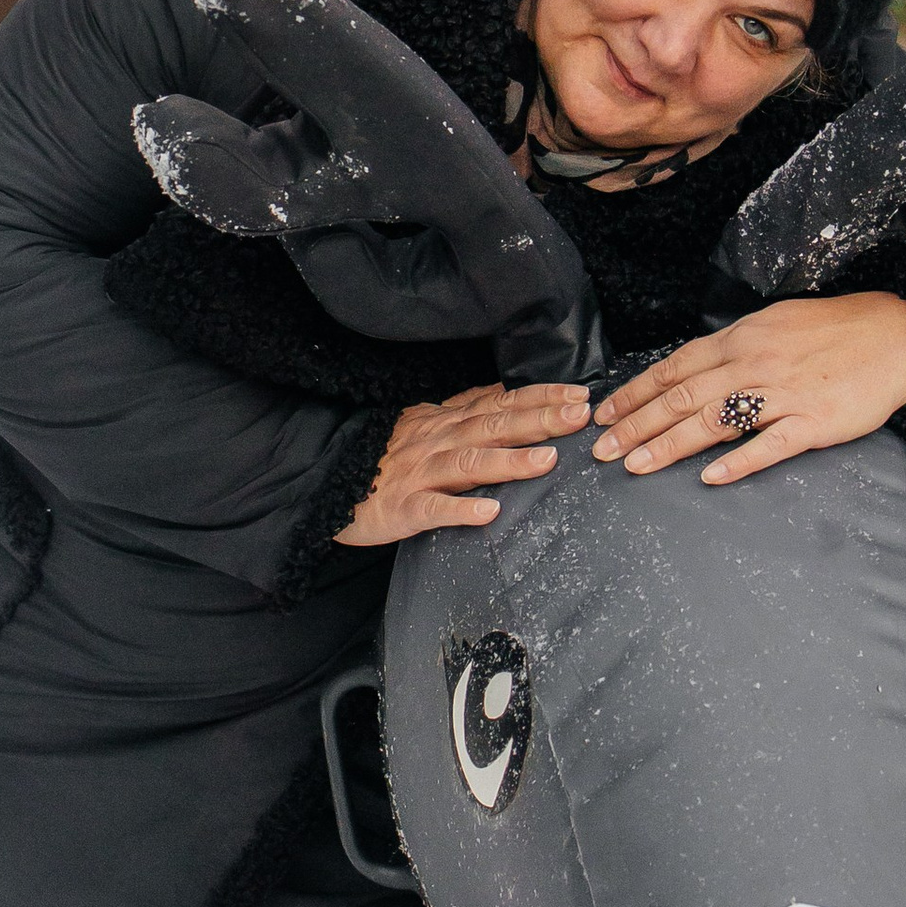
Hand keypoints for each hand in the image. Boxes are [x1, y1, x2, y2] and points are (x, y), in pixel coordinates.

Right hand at [335, 382, 593, 545]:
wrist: (326, 484)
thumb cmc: (383, 458)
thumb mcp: (425, 423)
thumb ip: (466, 410)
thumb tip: (508, 393)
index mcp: (445, 421)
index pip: (499, 402)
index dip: (538, 397)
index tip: (578, 395)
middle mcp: (436, 441)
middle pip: (492, 427)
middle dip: (537, 421)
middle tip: (579, 417)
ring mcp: (418, 474)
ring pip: (467, 463)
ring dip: (508, 461)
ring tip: (547, 461)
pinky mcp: (401, 508)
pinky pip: (432, 509)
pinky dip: (460, 510)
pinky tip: (488, 513)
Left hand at [589, 296, 905, 486]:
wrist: (894, 338)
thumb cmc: (831, 331)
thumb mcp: (773, 324)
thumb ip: (732, 347)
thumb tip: (691, 370)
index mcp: (741, 339)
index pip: (674, 367)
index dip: (635, 392)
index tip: (603, 414)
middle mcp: (754, 363)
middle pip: (683, 396)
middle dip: (636, 424)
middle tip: (602, 449)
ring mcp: (783, 394)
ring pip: (715, 420)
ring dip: (670, 445)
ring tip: (636, 465)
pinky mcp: (813, 423)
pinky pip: (769, 444)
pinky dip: (738, 461)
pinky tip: (709, 477)